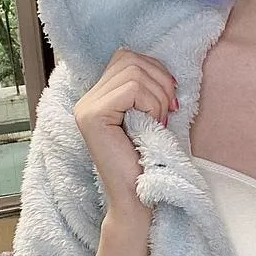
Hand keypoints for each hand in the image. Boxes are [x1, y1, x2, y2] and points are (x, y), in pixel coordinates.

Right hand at [74, 47, 178, 216]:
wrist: (141, 198)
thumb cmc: (150, 159)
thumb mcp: (151, 115)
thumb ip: (148, 88)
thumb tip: (164, 68)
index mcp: (99, 96)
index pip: (127, 57)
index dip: (155, 71)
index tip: (169, 101)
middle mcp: (87, 99)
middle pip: (130, 59)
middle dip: (160, 82)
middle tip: (166, 114)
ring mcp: (86, 108)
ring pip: (133, 72)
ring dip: (158, 97)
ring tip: (158, 123)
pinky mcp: (92, 117)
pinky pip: (132, 89)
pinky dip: (151, 105)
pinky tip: (151, 126)